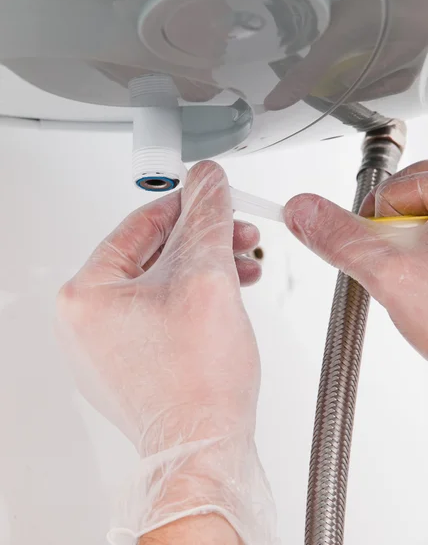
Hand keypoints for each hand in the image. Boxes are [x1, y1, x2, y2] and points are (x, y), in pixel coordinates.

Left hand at [57, 161, 276, 544]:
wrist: (204, 450)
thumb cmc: (197, 383)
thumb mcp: (207, 278)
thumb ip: (208, 219)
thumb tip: (208, 181)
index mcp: (86, 295)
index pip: (140, 225)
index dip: (187, 205)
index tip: (214, 196)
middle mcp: (86, 320)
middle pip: (153, 254)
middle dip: (204, 241)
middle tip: (237, 235)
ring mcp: (105, 345)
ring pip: (162, 283)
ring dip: (205, 269)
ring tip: (242, 266)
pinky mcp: (128, 361)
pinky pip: (162, 312)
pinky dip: (195, 298)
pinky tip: (228, 295)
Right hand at [285, 161, 427, 359]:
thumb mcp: (392, 274)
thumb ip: (341, 238)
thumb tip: (303, 211)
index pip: (397, 184)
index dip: (379, 224)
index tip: (387, 255)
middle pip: (412, 204)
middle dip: (398, 242)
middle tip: (414, 278)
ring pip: (422, 230)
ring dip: (414, 257)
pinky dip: (427, 267)